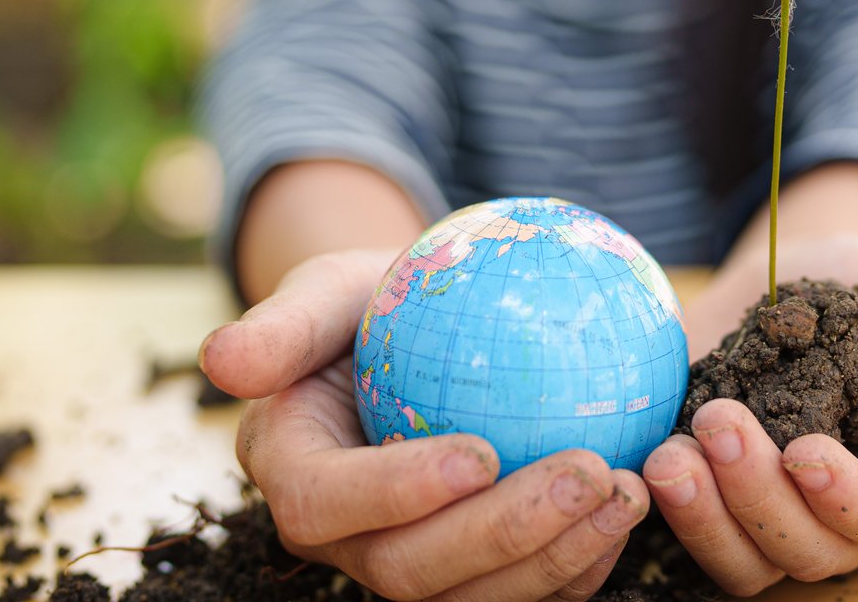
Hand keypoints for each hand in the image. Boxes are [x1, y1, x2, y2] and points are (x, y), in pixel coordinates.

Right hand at [200, 250, 650, 601]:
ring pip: (474, 597)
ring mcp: (413, 561)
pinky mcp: (475, 570)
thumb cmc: (375, 298)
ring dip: (557, 557)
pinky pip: (527, 590)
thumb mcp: (326, 287)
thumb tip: (221, 359)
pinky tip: (636, 506)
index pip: (327, 503)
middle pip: (410, 570)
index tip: (480, 452)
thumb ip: (284, 324)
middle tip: (586, 472)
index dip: (397, 492)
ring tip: (627, 491)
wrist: (424, 335)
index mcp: (295, 471)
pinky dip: (581, 562)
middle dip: (502, 534)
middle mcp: (347, 538)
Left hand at [640, 234, 857, 594]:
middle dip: (761, 497)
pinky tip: (651, 459)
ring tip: (671, 457)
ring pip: (751, 563)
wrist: (799, 271)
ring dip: (707, 518)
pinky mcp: (723, 502)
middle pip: (814, 549)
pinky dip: (673, 513)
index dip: (850, 499)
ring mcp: (783, 516)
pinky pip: (701, 540)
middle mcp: (849, 514)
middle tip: (719, 419)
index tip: (805, 449)